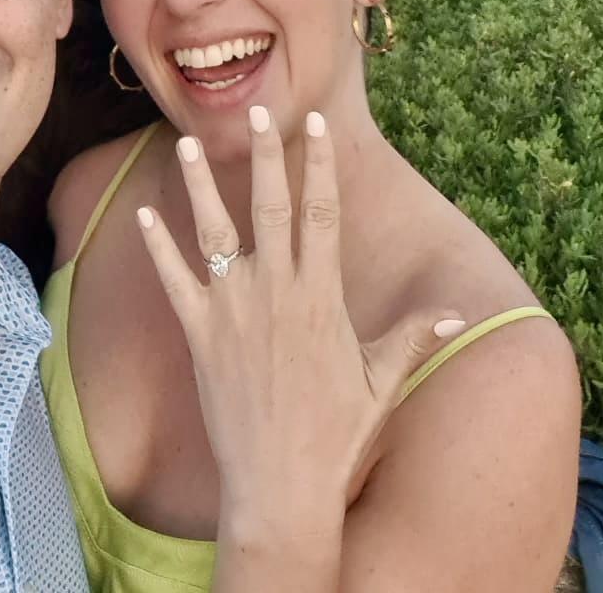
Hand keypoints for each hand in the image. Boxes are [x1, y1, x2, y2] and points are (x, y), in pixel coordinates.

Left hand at [136, 106, 464, 538]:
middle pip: (270, 207)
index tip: (315, 124)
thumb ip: (413, 338)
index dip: (319, 165)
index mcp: (321, 295)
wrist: (282, 489)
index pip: (321, 212)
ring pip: (214, 233)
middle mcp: (276, 292)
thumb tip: (458, 314)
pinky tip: (144, 213)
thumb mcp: (382, 383)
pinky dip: (157, 246)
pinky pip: (174, 280)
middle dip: (267, 156)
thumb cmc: (337, 436)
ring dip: (200, 186)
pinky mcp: (200, 335)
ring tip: (187, 144)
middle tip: (258, 112)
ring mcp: (233, 311)